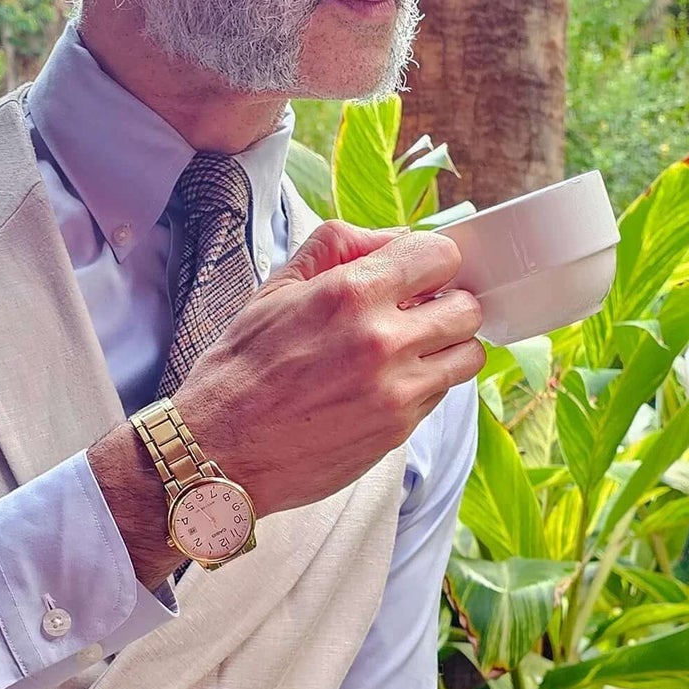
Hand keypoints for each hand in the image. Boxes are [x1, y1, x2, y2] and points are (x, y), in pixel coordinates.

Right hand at [171, 220, 485, 515]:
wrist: (219, 450)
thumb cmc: (241, 369)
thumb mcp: (276, 288)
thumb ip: (338, 247)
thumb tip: (392, 238)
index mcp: (350, 293)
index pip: (439, 256)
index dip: (432, 261)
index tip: (418, 272)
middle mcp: (382, 340)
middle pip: (467, 307)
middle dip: (446, 302)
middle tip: (418, 311)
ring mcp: (396, 390)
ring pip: (468, 355)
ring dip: (447, 346)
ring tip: (412, 349)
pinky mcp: (399, 429)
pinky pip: (443, 394)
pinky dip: (428, 382)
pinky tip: (389, 382)